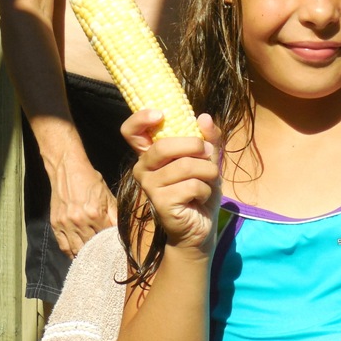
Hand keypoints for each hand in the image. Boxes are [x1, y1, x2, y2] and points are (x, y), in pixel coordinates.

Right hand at [48, 159, 117, 257]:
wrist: (67, 170)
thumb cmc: (90, 180)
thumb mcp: (107, 194)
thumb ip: (115, 213)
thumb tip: (123, 230)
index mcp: (95, 213)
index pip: (106, 237)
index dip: (112, 246)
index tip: (117, 252)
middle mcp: (79, 221)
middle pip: (92, 246)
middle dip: (100, 254)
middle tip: (107, 261)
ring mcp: (66, 224)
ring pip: (77, 249)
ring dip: (86, 257)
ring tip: (94, 262)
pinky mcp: (55, 225)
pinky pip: (64, 246)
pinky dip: (71, 253)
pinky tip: (79, 257)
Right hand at [122, 110, 221, 253]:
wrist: (200, 227)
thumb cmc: (200, 190)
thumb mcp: (208, 160)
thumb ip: (209, 138)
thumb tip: (205, 117)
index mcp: (151, 154)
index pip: (131, 131)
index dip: (140, 119)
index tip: (160, 113)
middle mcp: (143, 168)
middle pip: (164, 145)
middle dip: (196, 146)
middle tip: (208, 154)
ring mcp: (149, 186)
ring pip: (186, 166)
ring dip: (208, 172)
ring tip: (207, 182)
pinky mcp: (160, 202)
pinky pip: (192, 185)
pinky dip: (205, 190)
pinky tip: (199, 199)